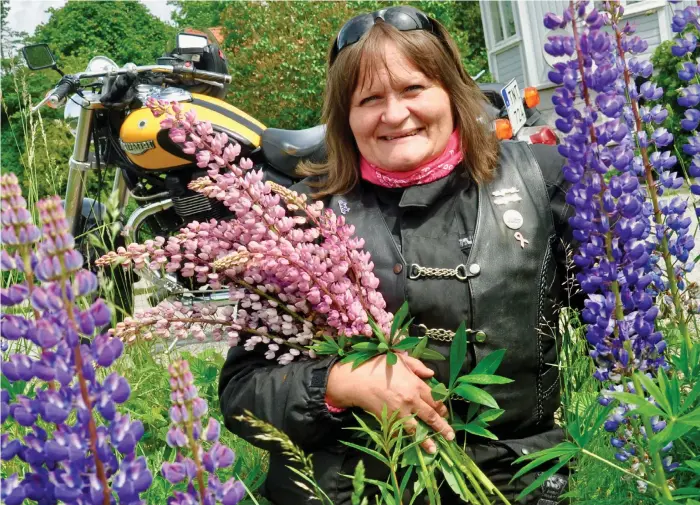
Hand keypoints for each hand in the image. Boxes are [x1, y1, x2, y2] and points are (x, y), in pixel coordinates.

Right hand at [326, 354, 453, 453]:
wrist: (355, 379)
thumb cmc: (378, 366)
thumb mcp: (400, 359)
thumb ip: (417, 366)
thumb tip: (432, 374)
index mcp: (415, 385)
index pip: (435, 399)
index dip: (442, 407)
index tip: (445, 413)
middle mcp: (410, 400)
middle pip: (430, 416)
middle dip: (442, 428)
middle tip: (450, 436)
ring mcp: (399, 412)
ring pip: (416, 429)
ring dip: (425, 440)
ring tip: (433, 449)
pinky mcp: (387, 420)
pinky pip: (397, 433)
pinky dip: (402, 439)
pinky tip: (408, 446)